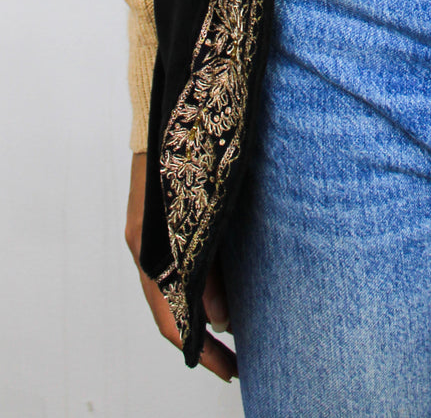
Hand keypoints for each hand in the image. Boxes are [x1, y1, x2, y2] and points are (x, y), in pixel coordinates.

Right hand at [125, 152, 237, 382]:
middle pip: (172, 310)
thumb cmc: (189, 152)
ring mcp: (153, 238)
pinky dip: (200, 288)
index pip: (170, 315)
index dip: (197, 347)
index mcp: (150, 249)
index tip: (226, 369)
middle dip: (203, 340)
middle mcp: (147, 249)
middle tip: (236, 365)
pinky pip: (181, 268)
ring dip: (203, 316)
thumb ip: (210, 265)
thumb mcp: (204, 214)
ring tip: (236, 338)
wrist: (173, 107)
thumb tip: (222, 318)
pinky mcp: (166, 225)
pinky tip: (223, 296)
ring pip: (177, 291)